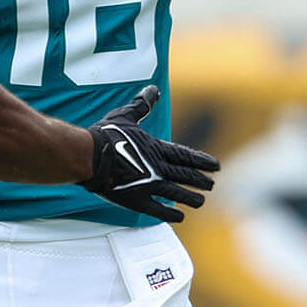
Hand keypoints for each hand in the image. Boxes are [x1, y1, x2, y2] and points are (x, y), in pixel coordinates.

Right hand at [78, 86, 218, 222]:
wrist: (90, 156)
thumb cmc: (106, 135)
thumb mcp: (125, 116)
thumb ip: (141, 105)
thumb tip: (153, 89)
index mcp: (157, 149)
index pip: (186, 156)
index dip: (202, 161)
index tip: (216, 166)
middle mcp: (158, 168)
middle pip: (185, 176)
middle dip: (200, 181)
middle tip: (211, 185)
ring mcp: (149, 185)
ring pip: (177, 194)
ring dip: (191, 198)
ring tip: (201, 202)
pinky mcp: (137, 201)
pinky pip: (159, 210)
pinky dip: (170, 214)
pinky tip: (179, 217)